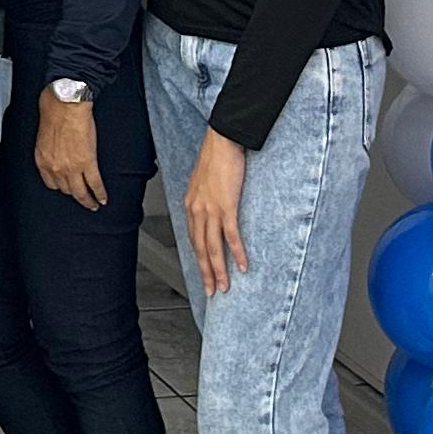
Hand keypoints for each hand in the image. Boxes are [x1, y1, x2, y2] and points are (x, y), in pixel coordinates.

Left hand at [33, 92, 108, 206]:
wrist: (66, 103)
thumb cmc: (54, 110)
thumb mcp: (43, 132)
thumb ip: (48, 145)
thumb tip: (55, 147)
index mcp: (42, 159)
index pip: (50, 183)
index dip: (60, 187)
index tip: (66, 189)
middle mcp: (55, 167)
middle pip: (65, 190)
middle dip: (74, 196)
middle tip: (82, 200)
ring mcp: (71, 167)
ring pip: (80, 192)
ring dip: (88, 201)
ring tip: (94, 205)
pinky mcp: (87, 162)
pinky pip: (95, 184)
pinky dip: (100, 194)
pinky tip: (103, 199)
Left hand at [182, 130, 250, 296]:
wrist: (222, 142)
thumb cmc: (216, 159)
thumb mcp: (203, 183)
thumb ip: (204, 200)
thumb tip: (210, 211)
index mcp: (191, 206)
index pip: (193, 240)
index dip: (198, 260)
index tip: (204, 274)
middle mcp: (197, 211)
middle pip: (200, 249)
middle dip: (206, 273)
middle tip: (211, 291)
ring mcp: (211, 210)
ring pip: (213, 247)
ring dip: (219, 270)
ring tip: (224, 286)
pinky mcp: (226, 206)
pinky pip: (231, 235)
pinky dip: (236, 253)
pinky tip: (241, 266)